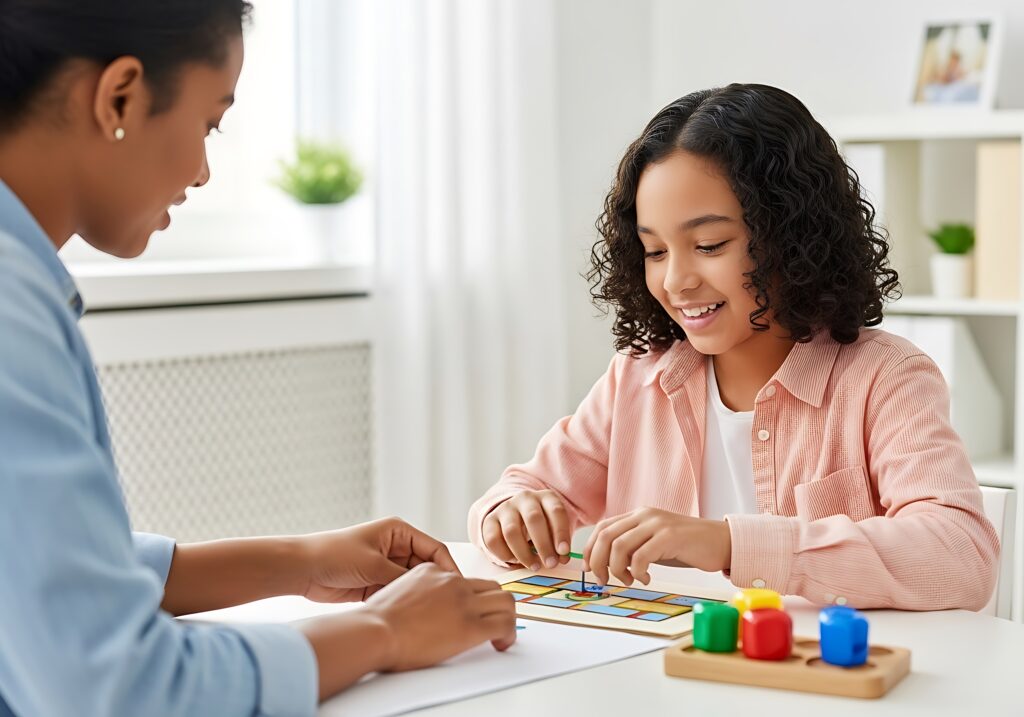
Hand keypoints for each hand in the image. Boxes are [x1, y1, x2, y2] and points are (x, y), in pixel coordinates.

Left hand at [299, 517, 458, 602]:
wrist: (302, 570)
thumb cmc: (333, 555)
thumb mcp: (374, 564)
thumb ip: (401, 578)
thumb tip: (427, 591)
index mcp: (399, 532)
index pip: (435, 549)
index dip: (448, 568)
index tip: (459, 586)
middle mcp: (396, 548)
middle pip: (427, 568)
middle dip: (437, 585)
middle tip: (449, 604)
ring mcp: (387, 567)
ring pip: (414, 584)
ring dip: (420, 596)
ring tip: (433, 613)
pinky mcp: (377, 584)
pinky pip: (399, 594)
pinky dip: (405, 603)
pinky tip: (412, 616)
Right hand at [366, 562, 516, 670]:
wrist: (375, 631)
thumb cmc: (376, 621)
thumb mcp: (397, 592)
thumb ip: (416, 595)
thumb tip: (421, 611)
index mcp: (433, 571)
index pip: (466, 580)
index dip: (474, 598)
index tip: (474, 612)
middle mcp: (452, 581)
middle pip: (492, 587)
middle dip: (497, 606)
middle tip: (494, 623)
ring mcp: (464, 601)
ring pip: (505, 602)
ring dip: (507, 618)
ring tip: (501, 635)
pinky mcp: (471, 625)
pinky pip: (504, 624)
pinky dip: (508, 635)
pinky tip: (501, 644)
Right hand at [481, 490, 571, 569]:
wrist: (516, 514)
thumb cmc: (541, 525)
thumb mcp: (554, 528)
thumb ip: (559, 543)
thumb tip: (561, 559)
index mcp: (546, 497)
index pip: (556, 511)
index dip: (561, 532)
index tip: (564, 552)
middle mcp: (525, 498)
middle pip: (533, 519)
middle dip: (543, 545)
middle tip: (550, 564)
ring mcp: (506, 508)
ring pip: (511, 531)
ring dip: (524, 553)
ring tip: (534, 566)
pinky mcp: (490, 520)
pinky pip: (493, 540)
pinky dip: (504, 555)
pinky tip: (515, 561)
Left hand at [583, 508, 730, 585]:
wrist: (721, 542)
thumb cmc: (686, 547)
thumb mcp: (653, 543)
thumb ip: (632, 547)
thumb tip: (606, 564)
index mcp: (638, 515)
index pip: (602, 528)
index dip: (590, 549)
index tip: (590, 570)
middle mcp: (644, 515)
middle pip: (605, 536)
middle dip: (598, 562)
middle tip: (604, 580)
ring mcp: (657, 524)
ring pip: (619, 546)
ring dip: (617, 569)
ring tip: (629, 580)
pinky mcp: (670, 536)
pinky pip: (641, 556)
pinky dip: (637, 572)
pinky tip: (647, 579)